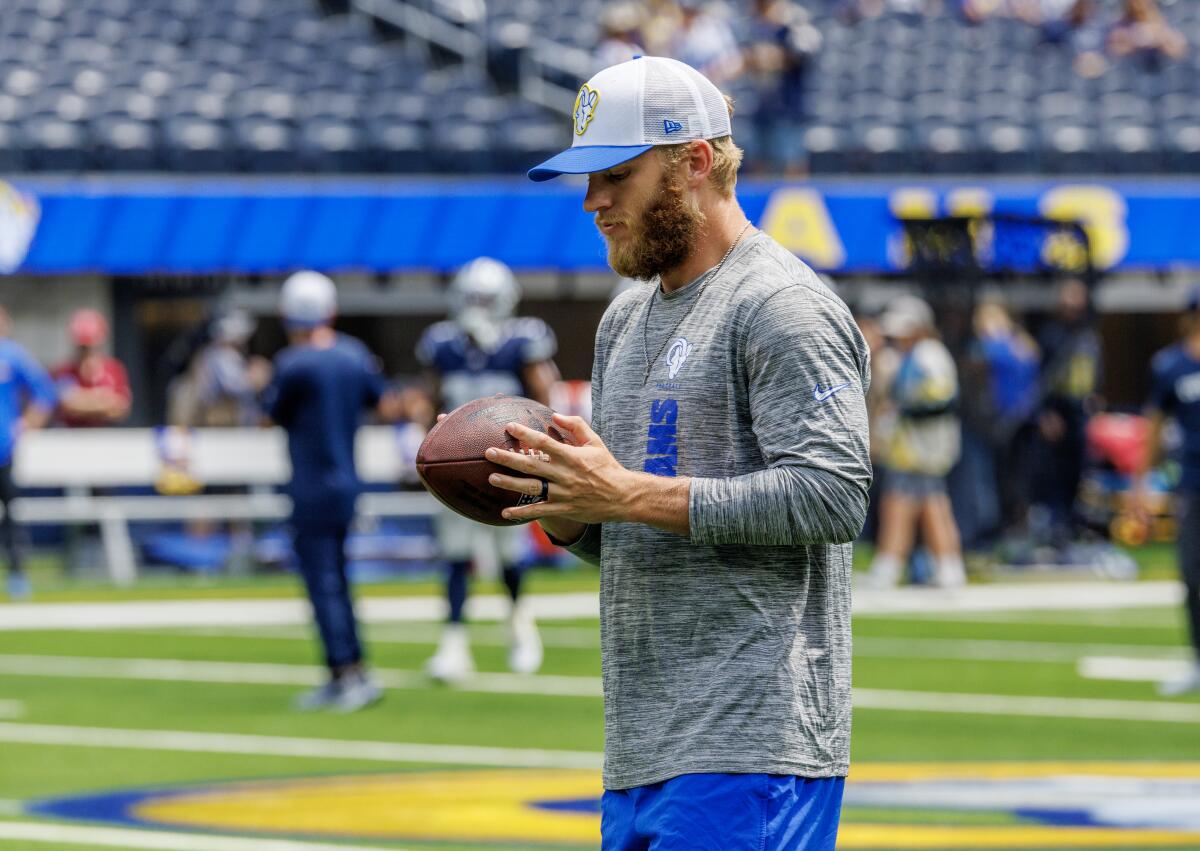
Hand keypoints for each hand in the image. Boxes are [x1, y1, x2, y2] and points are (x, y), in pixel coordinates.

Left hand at [485, 414, 634, 523]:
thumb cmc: (608, 467)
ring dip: (510, 483)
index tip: (509, 427)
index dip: (526, 434)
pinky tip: (505, 513)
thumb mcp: (595, 443)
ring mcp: (563, 493)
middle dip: (508, 458)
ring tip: (491, 478)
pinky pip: (540, 511)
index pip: (544, 442)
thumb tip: (556, 416)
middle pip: (532, 465)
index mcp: (571, 456)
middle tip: (489, 452)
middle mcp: (564, 475)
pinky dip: (522, 513)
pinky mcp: (564, 509)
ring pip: (532, 488)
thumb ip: (576, 427)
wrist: (623, 497)